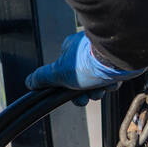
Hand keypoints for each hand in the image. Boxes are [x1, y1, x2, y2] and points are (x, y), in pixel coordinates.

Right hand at [25, 31, 143, 93]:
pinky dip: (112, 82)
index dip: (68, 88)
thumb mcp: (59, 73)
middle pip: (83, 79)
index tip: (73, 96)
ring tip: (102, 88)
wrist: (117, 59)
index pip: (65, 73)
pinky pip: (113, 75)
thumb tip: (29, 82)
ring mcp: (103, 55)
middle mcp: (86, 50)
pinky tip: (112, 82)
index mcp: (70, 50)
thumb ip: (43, 78)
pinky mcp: (118, 60)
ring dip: (100, 89)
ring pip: (99, 79)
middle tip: (90, 95)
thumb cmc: (87, 64)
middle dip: (86, 92)